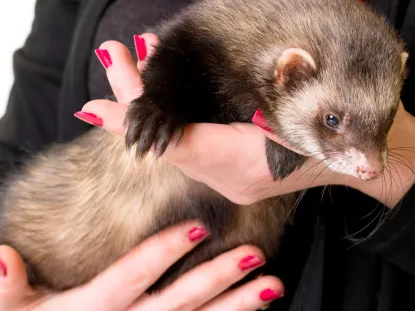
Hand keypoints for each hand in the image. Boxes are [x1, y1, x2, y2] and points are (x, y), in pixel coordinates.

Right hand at [0, 220, 283, 309]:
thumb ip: (7, 286)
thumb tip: (1, 254)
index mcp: (93, 308)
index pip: (134, 276)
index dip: (164, 252)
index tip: (199, 228)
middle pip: (180, 301)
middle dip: (219, 278)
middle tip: (256, 255)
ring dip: (238, 305)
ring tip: (272, 286)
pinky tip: (255, 310)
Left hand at [79, 33, 414, 207]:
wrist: (367, 156)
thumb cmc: (340, 129)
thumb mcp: (309, 106)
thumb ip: (274, 89)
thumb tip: (259, 64)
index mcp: (245, 164)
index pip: (178, 141)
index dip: (137, 122)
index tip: (94, 108)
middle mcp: (231, 175)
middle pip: (171, 136)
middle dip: (140, 97)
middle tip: (118, 54)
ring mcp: (231, 175)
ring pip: (180, 138)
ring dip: (157, 103)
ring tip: (135, 59)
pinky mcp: (235, 168)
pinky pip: (194, 142)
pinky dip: (177, 114)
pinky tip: (170, 89)